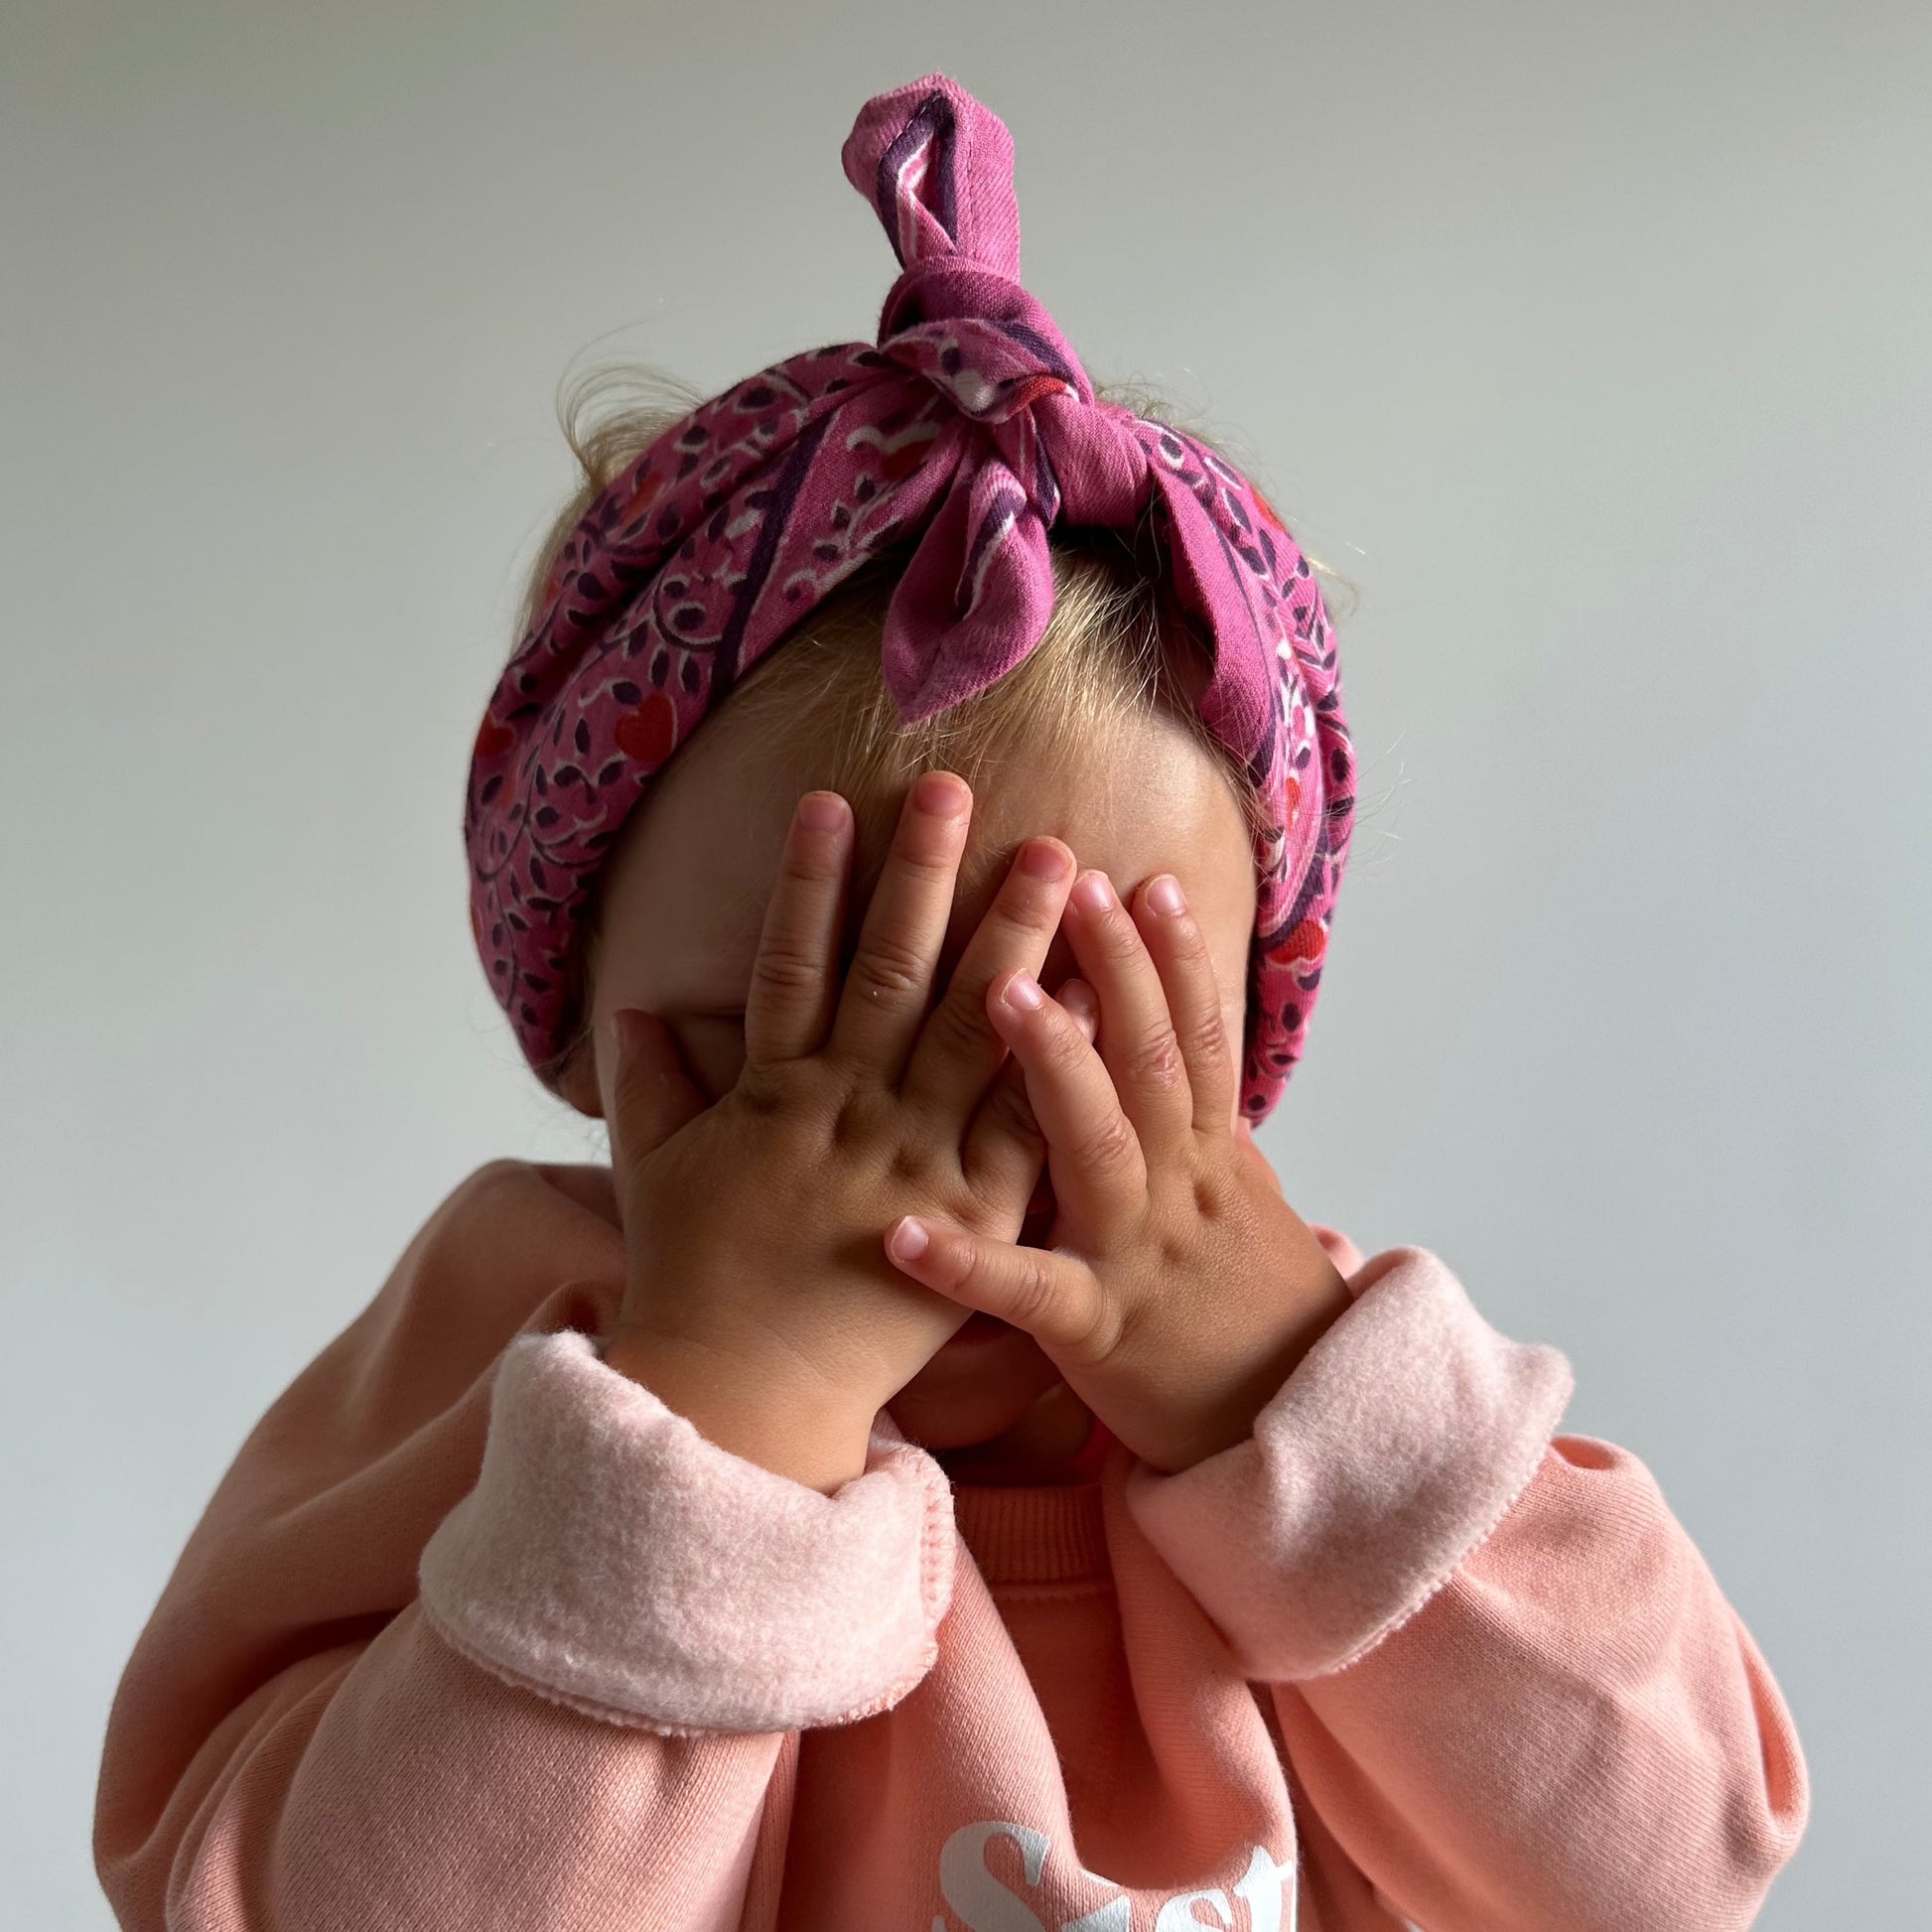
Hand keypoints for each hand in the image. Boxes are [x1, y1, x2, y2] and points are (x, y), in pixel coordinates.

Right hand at [600, 772, 1095, 1435]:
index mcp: (774, 1095)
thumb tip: (626, 1007)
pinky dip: (1060, 1058)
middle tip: (958, 788)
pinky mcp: (972, 1218)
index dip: (807, 881)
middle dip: (924, 876)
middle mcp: (848, 1112)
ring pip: (973, 1030)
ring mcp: (915, 1161)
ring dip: (1014, 937)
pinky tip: (1097, 993)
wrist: (744, 1397)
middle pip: (892, 974)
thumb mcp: (653, 1173)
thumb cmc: (696, 1284)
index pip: (791, 965)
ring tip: (1058, 860)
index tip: (828, 802)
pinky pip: (1025, 1125)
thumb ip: (646, 1084)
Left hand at [879, 866, 1354, 1474]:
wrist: (1291, 1431)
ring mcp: (1139, 1255)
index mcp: (1208, 1155)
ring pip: (1101, 1150)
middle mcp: (1179, 1188)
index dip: (1176, 958)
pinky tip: (905, 1232)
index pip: (1198, 1038)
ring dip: (1056, 1069)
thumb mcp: (1236, 1198)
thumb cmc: (1243, 1305)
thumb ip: (1198, 1118)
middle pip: (1154, 1063)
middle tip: (1077, 883)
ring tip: (1006, 995)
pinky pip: (1030, 1295)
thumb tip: (1178, 1029)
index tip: (1147, 880)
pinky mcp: (1098, 1332)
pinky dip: (970, 1266)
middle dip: (1118, 970)